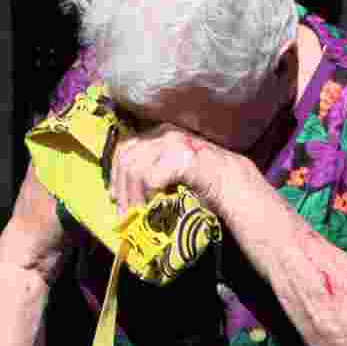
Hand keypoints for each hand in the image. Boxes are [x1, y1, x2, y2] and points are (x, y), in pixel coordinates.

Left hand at [107, 122, 221, 216]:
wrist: (231, 184)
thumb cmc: (199, 182)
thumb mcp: (168, 169)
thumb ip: (147, 169)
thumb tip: (118, 191)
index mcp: (158, 133)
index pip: (125, 148)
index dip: (115, 174)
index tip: (115, 196)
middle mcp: (164, 132)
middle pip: (126, 158)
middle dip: (122, 189)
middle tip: (125, 212)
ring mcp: (173, 142)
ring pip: (135, 168)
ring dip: (133, 195)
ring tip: (139, 213)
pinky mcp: (180, 157)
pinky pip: (150, 178)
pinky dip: (148, 194)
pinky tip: (155, 205)